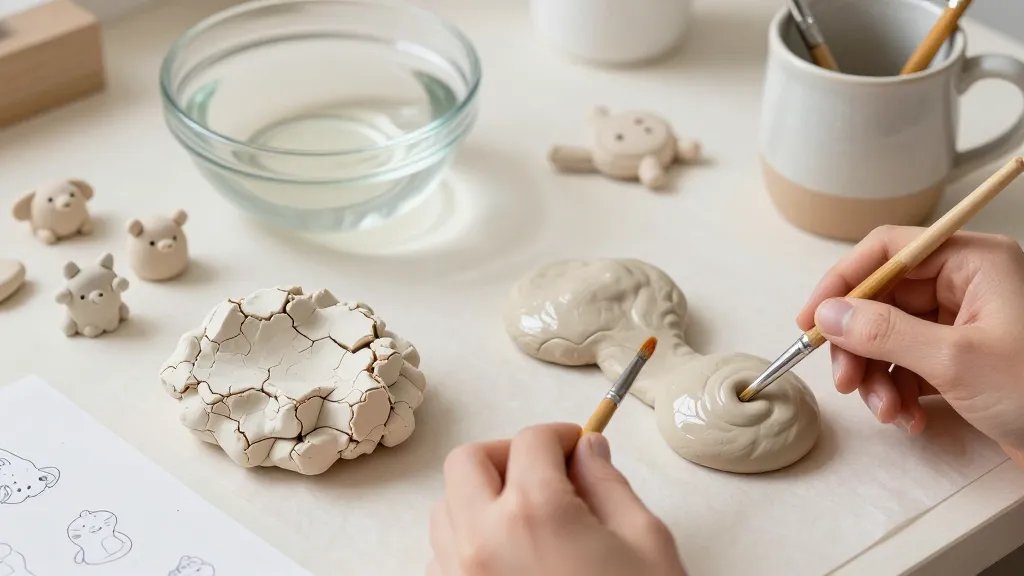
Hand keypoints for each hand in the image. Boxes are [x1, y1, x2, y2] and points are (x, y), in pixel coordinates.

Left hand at [429, 423, 685, 575]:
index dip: (560, 435)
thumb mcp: (645, 544)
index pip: (531, 441)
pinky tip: (509, 560)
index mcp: (535, 513)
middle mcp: (482, 540)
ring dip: (480, 497)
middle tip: (545, 470)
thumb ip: (609, 485)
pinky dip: (467, 544)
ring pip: (446, 508)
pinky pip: (440, 558)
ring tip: (526, 516)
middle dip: (506, 455)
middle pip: (467, 462)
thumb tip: (588, 449)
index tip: (577, 446)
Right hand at [797, 226, 1023, 462]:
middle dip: (858, 344)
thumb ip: (884, 332)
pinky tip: (908, 417)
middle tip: (845, 381)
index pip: (888, 250)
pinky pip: (910, 362)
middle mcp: (968, 284)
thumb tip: (829, 314)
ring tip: (887, 411)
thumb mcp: (955, 360)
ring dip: (877, 376)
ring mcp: (966, 322)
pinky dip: (899, 391)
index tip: (812, 320)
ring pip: (891, 335)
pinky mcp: (964, 358)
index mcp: (974, 262)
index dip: (843, 282)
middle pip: (883, 298)